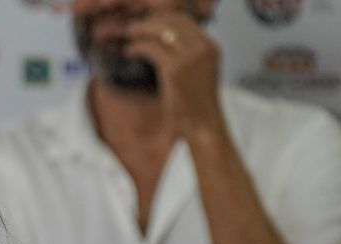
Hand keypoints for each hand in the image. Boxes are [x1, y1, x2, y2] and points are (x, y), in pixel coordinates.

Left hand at [125, 10, 223, 139]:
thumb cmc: (196, 106)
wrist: (203, 125)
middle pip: (173, 21)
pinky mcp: (175, 69)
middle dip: (150, 22)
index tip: (147, 25)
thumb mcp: (198, 73)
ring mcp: (191, 57)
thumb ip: (187, 56)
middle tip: (134, 29)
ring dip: (142, 31)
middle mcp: (203, 47)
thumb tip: (164, 43)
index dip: (163, 19)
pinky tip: (130, 52)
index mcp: (210, 47)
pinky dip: (137, 47)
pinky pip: (151, 48)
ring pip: (161, 30)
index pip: (185, 20)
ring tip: (129, 37)